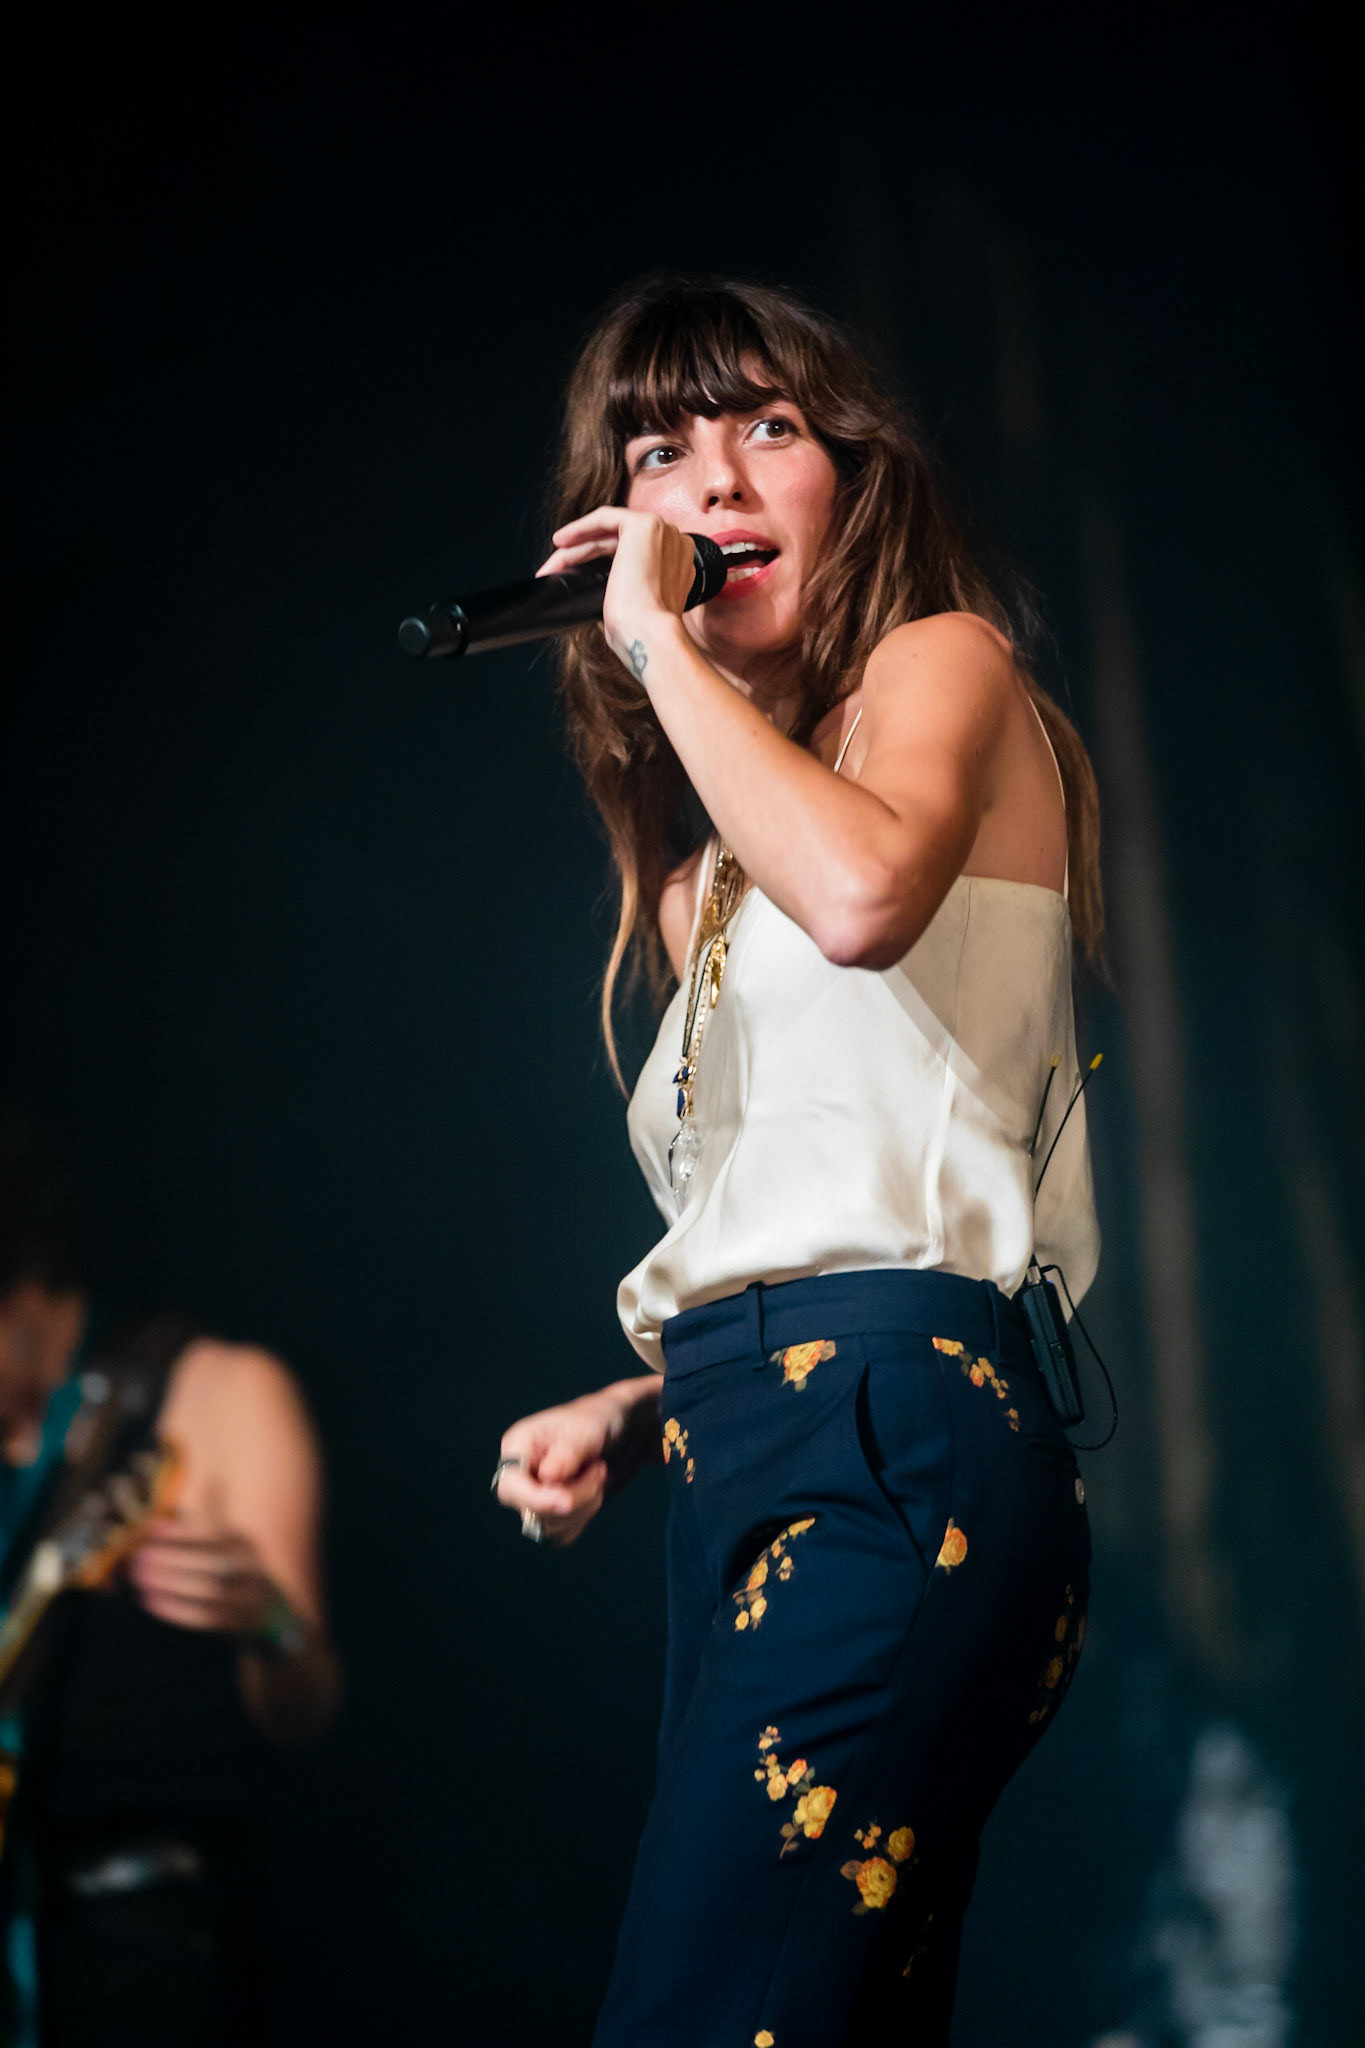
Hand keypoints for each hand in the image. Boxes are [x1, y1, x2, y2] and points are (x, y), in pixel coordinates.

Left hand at [128, 1509, 283, 1636]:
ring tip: (141, 1578)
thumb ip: (188, 1536)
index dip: (180, 1534)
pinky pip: (207, 1616)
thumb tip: (153, 1525)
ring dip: (171, 1583)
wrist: (268, 1615)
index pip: (213, 1535)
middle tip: (140, 1558)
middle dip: (173, 1559)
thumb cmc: (229, 1575)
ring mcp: (249, 1598)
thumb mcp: (219, 1549)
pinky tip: (151, 1600)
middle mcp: (253, 1569)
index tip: (150, 1533)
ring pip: (209, 1589)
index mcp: (245, 1545)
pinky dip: (177, 1608)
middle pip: (211, 1562)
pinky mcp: (240, 1623)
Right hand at [494, 1386, 638, 1547]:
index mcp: (518, 1446)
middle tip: (599, 1470)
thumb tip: (547, 1477)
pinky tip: (592, 1493)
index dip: (536, 1499)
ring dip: (583, 1506)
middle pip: (530, 1510)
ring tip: (598, 1474)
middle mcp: (519, 1474)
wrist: (608, 1429)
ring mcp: (530, 1496)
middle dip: (573, 1498)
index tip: (566, 1500)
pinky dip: (582, 1519)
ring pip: (549, 1526)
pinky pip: (561, 1534)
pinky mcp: (547, 1514)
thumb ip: (568, 1453)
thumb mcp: (586, 1429)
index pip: (510, 1484)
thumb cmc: (593, 1422)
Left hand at [538, 507, 694, 678]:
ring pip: (609, 530)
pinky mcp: (644, 525)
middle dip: (584, 553)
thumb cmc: (641, 632)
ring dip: (577, 544)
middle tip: (557, 569)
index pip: (633, 553)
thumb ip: (622, 592)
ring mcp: (662, 531)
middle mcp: (674, 544)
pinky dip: (580, 527)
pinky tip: (561, 542)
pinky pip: (605, 517)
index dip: (601, 560)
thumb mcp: (632, 609)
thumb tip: (594, 594)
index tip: (576, 572)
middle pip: (619, 540)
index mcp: (676, 565)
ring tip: (553, 563)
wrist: (649, 635)